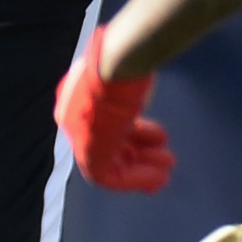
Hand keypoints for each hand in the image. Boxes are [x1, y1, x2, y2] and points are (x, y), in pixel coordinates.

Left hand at [55, 30, 174, 191]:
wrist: (119, 62)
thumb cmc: (126, 62)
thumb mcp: (125, 77)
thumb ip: (126, 88)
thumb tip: (140, 76)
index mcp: (78, 101)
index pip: (104, 126)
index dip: (133, 136)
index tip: (157, 141)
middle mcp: (75, 120)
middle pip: (108, 146)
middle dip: (139, 156)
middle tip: (165, 161)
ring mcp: (80, 137)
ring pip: (110, 164)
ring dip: (141, 170)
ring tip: (167, 168)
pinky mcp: (88, 152)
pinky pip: (110, 176)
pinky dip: (135, 179)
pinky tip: (158, 177)